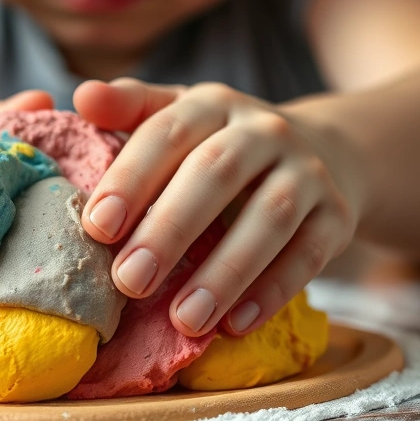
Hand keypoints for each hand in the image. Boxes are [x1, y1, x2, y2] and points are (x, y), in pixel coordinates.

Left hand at [74, 79, 365, 336]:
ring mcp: (308, 171)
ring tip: (184, 320)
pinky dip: (273, 291)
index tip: (96, 228)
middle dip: (170, 229)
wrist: (325, 153)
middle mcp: (263, 130)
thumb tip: (82, 95)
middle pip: (216, 173)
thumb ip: (130, 110)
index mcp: (212, 104)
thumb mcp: (178, 118)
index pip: (167, 132)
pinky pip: (308, 255)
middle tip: (128, 282)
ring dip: (225, 272)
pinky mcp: (337, 215)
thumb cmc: (221, 146)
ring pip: (270, 218)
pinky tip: (236, 325)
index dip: (131, 179)